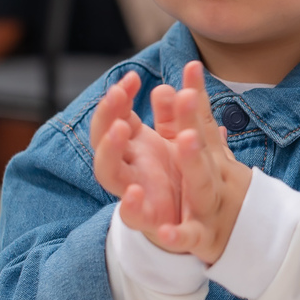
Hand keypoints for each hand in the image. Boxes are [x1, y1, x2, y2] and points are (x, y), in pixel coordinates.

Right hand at [91, 72, 181, 246]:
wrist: (194, 221)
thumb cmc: (178, 176)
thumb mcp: (180, 140)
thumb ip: (173, 115)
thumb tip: (164, 86)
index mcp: (135, 147)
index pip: (116, 118)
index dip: (117, 99)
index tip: (132, 78)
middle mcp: (129, 167)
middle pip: (104, 139)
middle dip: (106, 117)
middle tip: (117, 94)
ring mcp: (136, 194)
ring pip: (109, 176)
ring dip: (109, 152)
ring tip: (120, 129)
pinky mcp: (151, 221)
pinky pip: (136, 218)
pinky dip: (131, 209)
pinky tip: (133, 196)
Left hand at [151, 61, 252, 263]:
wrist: (255, 238)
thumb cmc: (223, 190)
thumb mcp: (212, 153)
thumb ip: (194, 117)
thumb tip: (181, 76)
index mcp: (212, 158)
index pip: (203, 122)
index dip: (194, 96)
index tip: (190, 65)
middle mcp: (214, 177)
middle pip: (203, 146)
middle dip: (193, 118)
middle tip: (183, 94)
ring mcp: (210, 206)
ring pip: (202, 184)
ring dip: (194, 162)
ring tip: (186, 138)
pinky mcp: (203, 238)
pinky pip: (189, 237)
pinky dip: (178, 235)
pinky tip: (165, 232)